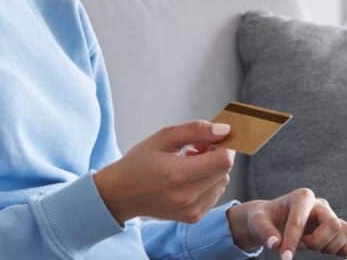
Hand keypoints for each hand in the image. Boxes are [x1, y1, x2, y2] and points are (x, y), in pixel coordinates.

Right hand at [93, 120, 234, 223]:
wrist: (121, 194)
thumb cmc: (139, 163)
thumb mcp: (163, 137)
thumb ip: (196, 130)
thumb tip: (224, 129)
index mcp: (179, 174)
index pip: (224, 160)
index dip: (222, 145)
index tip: (209, 139)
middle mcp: (188, 196)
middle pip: (225, 170)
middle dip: (216, 155)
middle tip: (194, 149)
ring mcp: (192, 210)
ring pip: (222, 182)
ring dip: (212, 169)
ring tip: (188, 164)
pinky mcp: (194, 217)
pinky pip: (214, 194)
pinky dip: (207, 183)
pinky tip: (187, 178)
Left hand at [226, 188, 346, 258]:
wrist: (272, 218)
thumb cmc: (264, 218)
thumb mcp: (258, 222)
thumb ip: (265, 232)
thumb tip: (275, 244)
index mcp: (301, 197)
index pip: (301, 221)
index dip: (292, 241)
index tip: (285, 258)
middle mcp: (319, 204)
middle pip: (334, 225)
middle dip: (318, 242)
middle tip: (303, 245)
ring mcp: (330, 215)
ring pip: (346, 231)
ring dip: (331, 246)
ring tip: (314, 246)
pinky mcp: (336, 227)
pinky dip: (344, 248)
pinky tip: (326, 249)